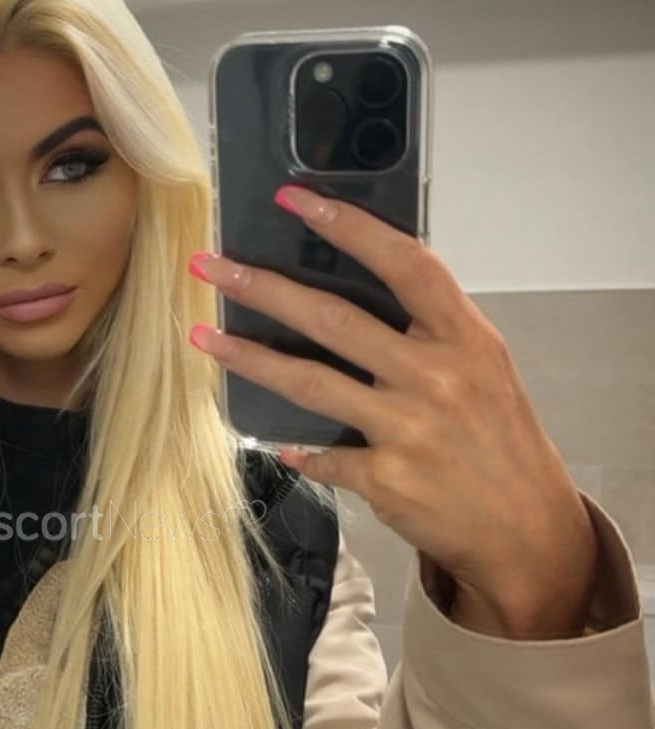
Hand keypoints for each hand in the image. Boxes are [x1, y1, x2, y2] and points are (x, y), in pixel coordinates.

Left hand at [186, 184, 597, 639]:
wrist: (526, 528)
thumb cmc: (499, 441)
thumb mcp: (484, 370)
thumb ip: (428, 333)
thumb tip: (351, 303)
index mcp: (465, 337)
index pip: (403, 263)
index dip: (348, 226)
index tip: (295, 200)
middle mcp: (436, 376)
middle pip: (334, 319)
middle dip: (263, 287)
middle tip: (210, 266)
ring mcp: (408, 428)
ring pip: (309, 382)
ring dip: (248, 357)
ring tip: (202, 337)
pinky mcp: (385, 478)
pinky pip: (321, 454)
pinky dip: (296, 448)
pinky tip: (275, 441)